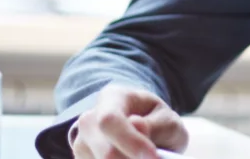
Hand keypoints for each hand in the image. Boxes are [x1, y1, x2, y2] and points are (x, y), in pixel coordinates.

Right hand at [70, 84, 188, 158]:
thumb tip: (136, 125)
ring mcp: (81, 143)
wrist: (147, 133)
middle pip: (105, 151)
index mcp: (112, 97)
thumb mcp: (167, 121)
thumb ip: (156, 124)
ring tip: (142, 157)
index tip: (154, 157)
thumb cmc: (158, 124)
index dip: (132, 142)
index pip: (110, 119)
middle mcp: (89, 119)